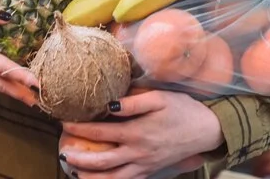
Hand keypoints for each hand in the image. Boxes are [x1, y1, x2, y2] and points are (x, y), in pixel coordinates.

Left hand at [59, 90, 222, 178]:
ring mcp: (144, 166)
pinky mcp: (150, 171)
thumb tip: (108, 105)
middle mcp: (138, 153)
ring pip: (112, 178)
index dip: (79, 129)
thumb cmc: (183, 109)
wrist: (207, 130)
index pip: (100, 133)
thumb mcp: (159, 98)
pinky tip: (99, 178)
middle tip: (62, 153)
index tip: (64, 122)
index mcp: (138, 133)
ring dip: (91, 177)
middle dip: (78, 159)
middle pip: (101, 161)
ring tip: (74, 172)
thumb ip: (132, 102)